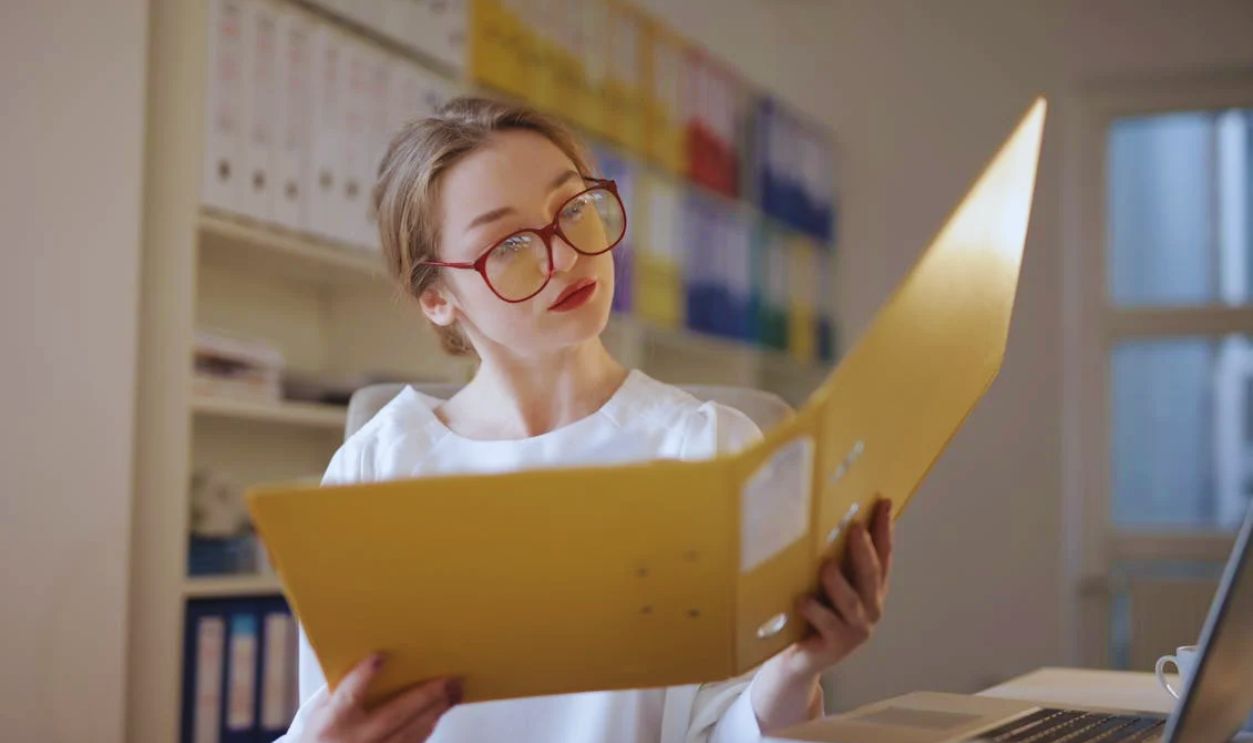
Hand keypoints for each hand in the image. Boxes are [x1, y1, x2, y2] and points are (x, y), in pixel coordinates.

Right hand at [294, 654, 460, 742]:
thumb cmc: (321, 734)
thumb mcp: (319, 710)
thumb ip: (341, 687)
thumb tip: (372, 658)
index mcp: (334, 720)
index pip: (349, 694)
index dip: (365, 675)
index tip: (380, 656)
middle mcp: (357, 738)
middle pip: (395, 714)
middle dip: (425, 694)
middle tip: (449, 678)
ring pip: (411, 731)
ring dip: (436, 709)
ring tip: (454, 691)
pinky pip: (413, 742)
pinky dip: (428, 725)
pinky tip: (439, 711)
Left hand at [752, 498, 893, 729]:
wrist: (799, 658)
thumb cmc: (814, 612)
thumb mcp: (828, 583)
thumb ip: (837, 558)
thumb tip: (830, 515)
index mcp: (872, 590)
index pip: (883, 556)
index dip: (884, 530)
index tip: (883, 503)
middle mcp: (869, 609)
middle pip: (871, 576)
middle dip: (864, 551)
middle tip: (855, 528)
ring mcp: (855, 630)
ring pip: (851, 602)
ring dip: (839, 582)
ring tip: (826, 564)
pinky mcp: (835, 646)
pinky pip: (827, 625)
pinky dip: (815, 611)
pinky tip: (803, 599)